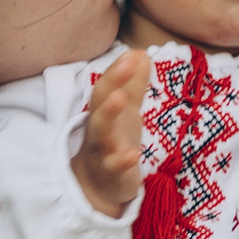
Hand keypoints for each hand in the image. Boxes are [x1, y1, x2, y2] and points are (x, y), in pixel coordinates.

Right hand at [70, 48, 148, 218]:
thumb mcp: (126, 112)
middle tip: (126, 64)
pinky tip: (133, 153)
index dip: (117, 71)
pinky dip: (122, 160)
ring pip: (101, 132)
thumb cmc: (113, 142)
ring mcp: (102, 151)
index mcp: (104, 111)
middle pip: (99, 102)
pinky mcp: (111, 174)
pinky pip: (114, 166)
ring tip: (120, 98)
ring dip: (108, 113)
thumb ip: (133, 85)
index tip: (132, 54)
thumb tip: (140, 53)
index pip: (107, 86)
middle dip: (112, 82)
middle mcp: (99, 127)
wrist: (100, 186)